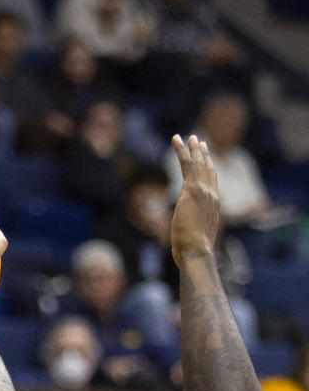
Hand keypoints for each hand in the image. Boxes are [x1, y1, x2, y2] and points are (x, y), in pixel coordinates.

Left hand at [170, 134, 220, 267]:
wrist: (197, 252)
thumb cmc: (194, 253)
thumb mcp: (195, 242)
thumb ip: (191, 236)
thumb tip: (183, 248)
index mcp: (213, 207)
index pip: (212, 184)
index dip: (209, 170)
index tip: (207, 160)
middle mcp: (211, 196)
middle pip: (207, 170)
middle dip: (203, 155)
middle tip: (199, 142)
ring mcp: (203, 191)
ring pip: (198, 164)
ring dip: (192, 149)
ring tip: (188, 137)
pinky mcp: (191, 190)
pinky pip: (186, 164)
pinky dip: (181, 151)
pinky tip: (176, 139)